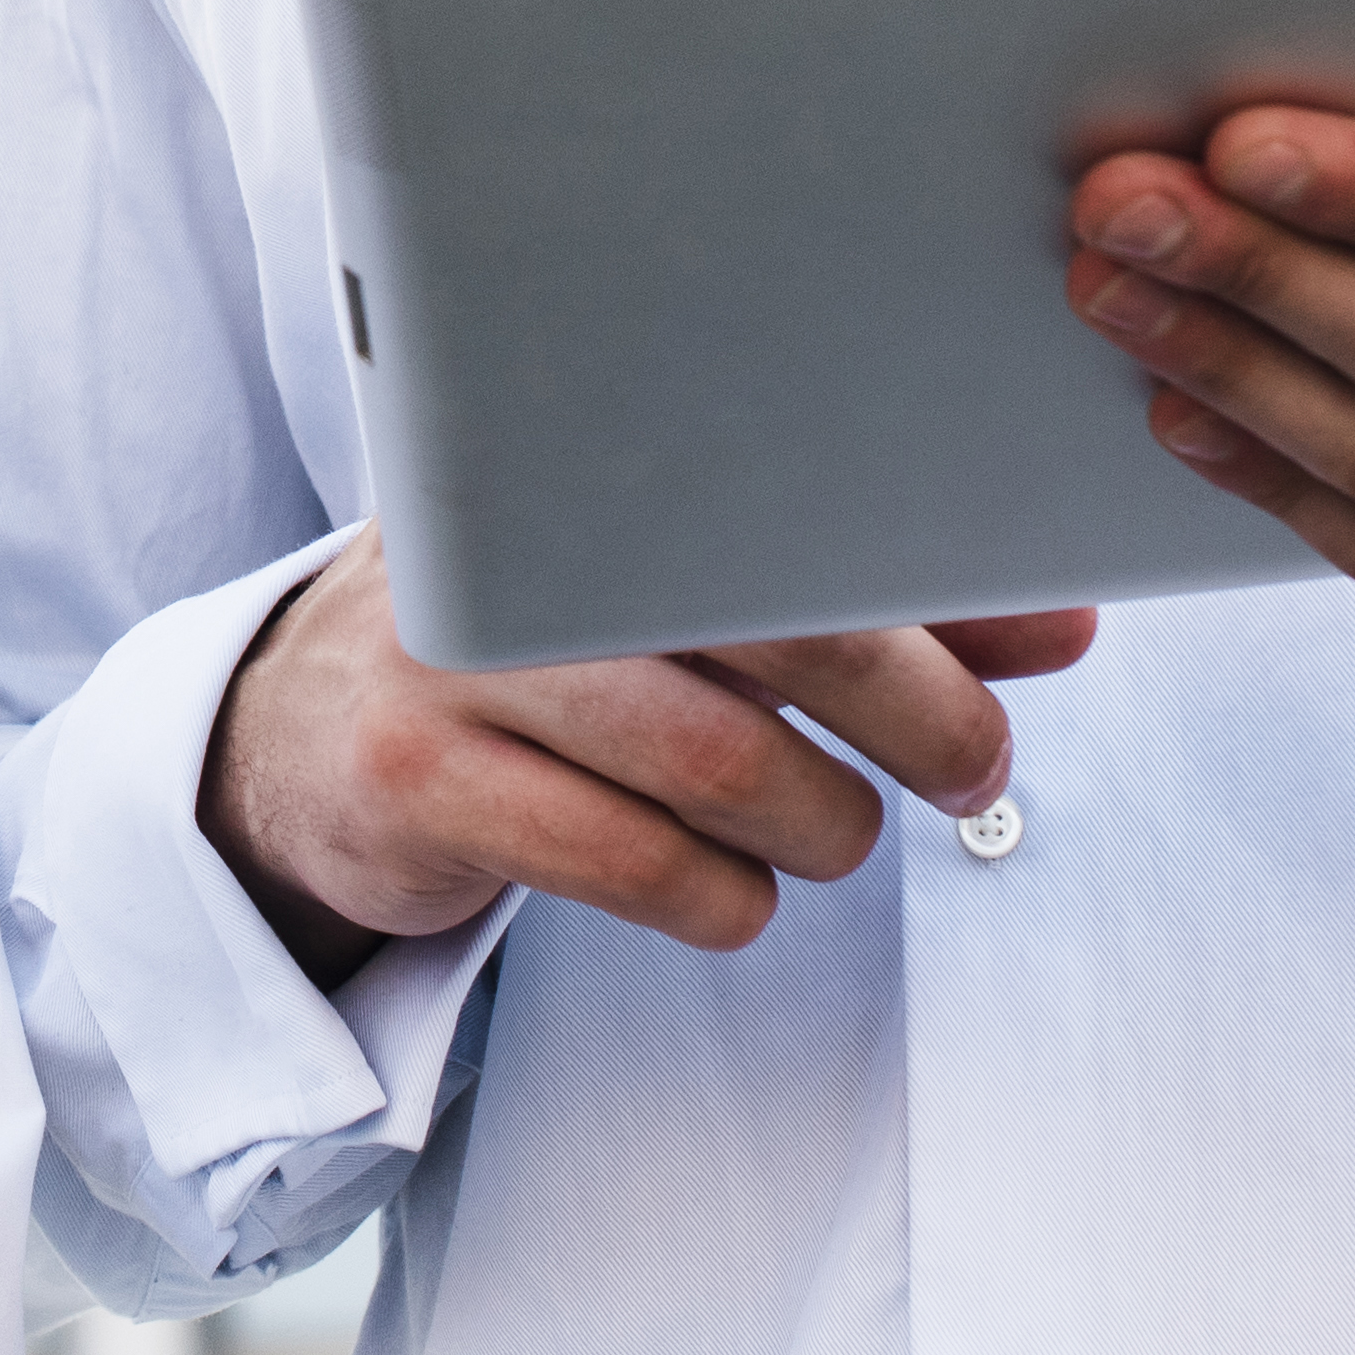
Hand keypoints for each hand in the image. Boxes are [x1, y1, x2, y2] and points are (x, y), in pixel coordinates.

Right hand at [199, 525, 1100, 982]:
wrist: (293, 734)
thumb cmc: (534, 655)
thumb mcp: (679, 604)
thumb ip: (860, 605)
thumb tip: (1062, 623)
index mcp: (586, 457)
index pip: (790, 495)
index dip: (932, 569)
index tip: (1036, 629)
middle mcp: (515, 539)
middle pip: (775, 624)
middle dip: (918, 713)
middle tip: (974, 768)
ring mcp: (451, 658)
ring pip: (715, 763)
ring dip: (818, 826)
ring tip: (828, 832)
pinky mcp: (415, 782)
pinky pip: (631, 864)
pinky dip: (720, 897)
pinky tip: (727, 888)